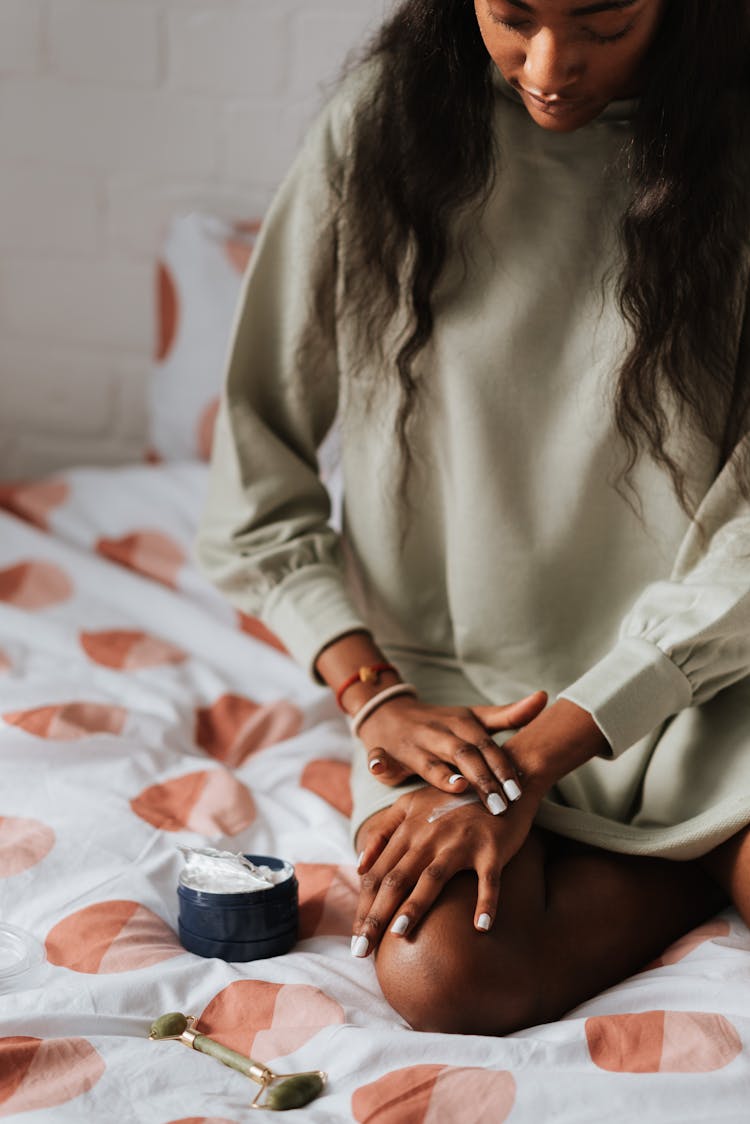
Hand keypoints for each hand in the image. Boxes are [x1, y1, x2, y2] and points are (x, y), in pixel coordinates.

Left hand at [351, 784, 538, 957]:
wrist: (499, 780)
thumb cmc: (453, 799)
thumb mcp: (412, 805)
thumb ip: (384, 831)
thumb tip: (359, 866)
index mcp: (409, 829)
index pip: (378, 874)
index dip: (364, 906)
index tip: (355, 937)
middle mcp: (429, 835)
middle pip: (396, 879)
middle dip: (376, 916)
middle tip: (362, 951)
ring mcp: (460, 841)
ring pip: (433, 876)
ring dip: (416, 906)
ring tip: (399, 935)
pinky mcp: (491, 847)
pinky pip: (488, 879)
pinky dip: (486, 902)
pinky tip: (481, 927)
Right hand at [358, 690, 547, 814]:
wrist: (389, 713)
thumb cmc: (442, 724)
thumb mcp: (474, 717)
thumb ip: (508, 715)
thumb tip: (544, 697)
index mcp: (461, 724)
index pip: (486, 745)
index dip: (502, 766)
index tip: (519, 789)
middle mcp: (437, 732)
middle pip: (463, 755)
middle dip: (482, 779)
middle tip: (500, 806)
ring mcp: (411, 744)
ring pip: (427, 760)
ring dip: (442, 776)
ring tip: (460, 789)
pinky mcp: (385, 754)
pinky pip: (379, 758)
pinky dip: (379, 763)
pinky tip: (380, 770)